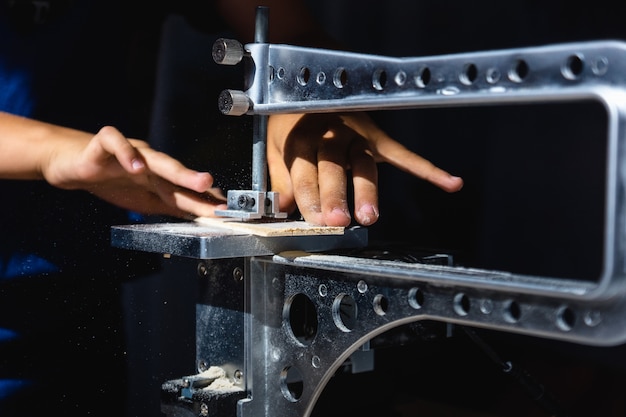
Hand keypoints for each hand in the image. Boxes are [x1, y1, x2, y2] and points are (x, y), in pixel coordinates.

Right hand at [44, 126, 226, 218]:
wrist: (74, 165)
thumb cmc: (114, 180)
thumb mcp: (147, 200)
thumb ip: (175, 205)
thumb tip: (205, 214)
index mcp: (161, 177)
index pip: (187, 189)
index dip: (205, 200)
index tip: (227, 212)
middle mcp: (150, 162)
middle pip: (177, 172)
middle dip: (198, 182)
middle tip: (217, 191)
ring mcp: (130, 151)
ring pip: (155, 157)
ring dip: (176, 169)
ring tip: (196, 180)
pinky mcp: (104, 144)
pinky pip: (116, 143)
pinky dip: (126, 153)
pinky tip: (134, 166)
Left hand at [267, 112, 462, 226]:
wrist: (316, 81)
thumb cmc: (293, 119)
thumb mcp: (277, 147)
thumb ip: (281, 179)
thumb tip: (281, 209)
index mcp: (301, 137)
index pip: (305, 172)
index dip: (309, 198)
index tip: (314, 221)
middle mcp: (330, 133)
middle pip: (333, 167)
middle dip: (335, 195)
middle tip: (338, 221)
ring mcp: (357, 134)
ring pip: (363, 165)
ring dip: (367, 191)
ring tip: (369, 217)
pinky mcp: (379, 137)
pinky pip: (403, 154)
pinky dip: (427, 169)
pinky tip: (450, 183)